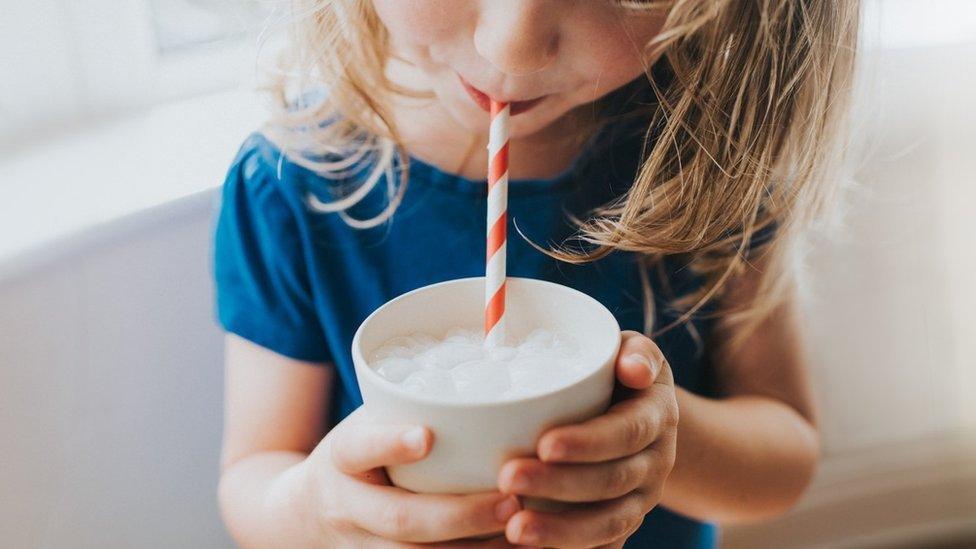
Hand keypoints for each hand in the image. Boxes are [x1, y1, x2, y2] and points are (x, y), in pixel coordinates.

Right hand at [301, 408, 522, 547]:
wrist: (306, 512)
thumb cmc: (359, 453)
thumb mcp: (367, 423)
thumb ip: (408, 411)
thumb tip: (489, 378)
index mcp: (342, 458)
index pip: (359, 448)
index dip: (391, 444)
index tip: (427, 436)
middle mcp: (348, 507)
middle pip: (400, 519)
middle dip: (459, 515)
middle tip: (510, 501)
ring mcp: (361, 546)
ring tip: (520, 529)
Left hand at [497, 330, 678, 547]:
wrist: (640, 416)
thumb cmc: (618, 373)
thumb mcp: (632, 351)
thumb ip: (634, 352)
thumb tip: (633, 368)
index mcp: (657, 417)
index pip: (627, 432)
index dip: (589, 442)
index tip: (544, 444)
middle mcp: (655, 463)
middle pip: (612, 482)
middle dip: (560, 484)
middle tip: (508, 478)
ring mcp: (641, 500)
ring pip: (609, 524)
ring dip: (562, 531)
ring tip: (515, 529)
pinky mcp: (622, 525)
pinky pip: (603, 547)